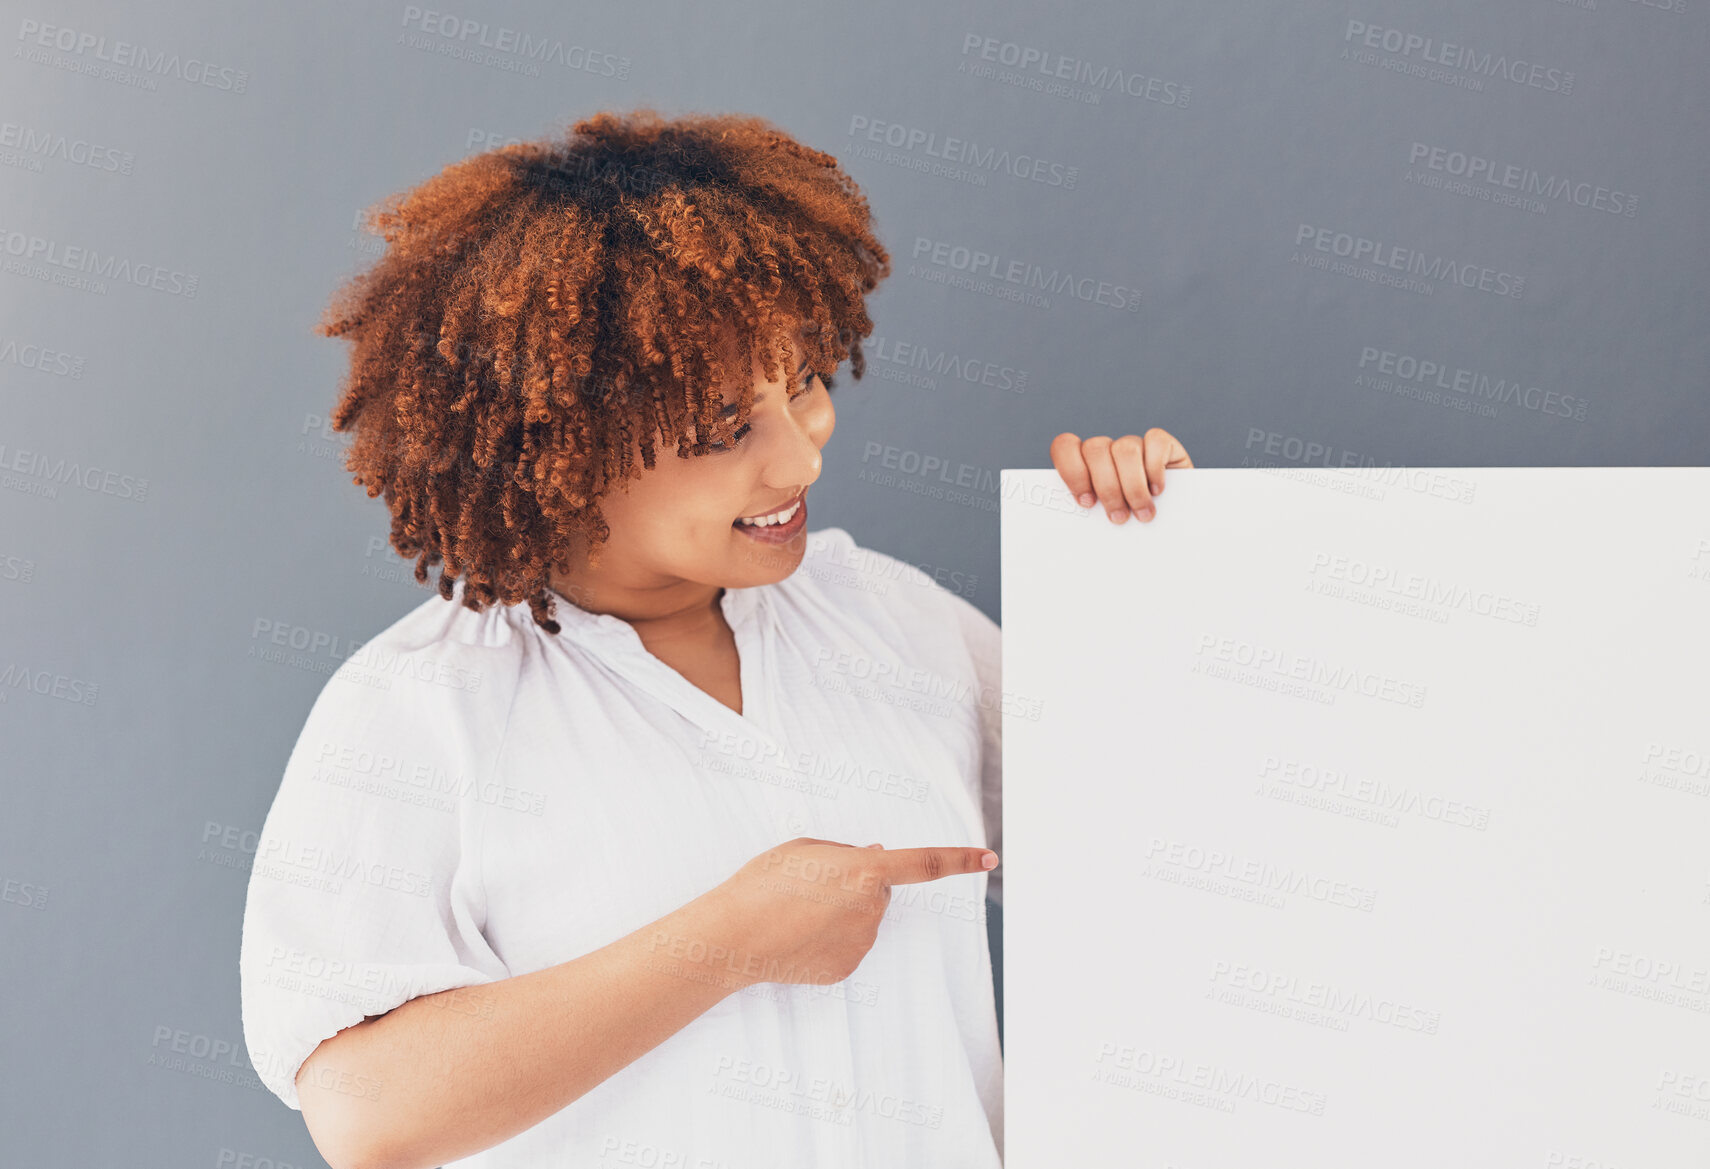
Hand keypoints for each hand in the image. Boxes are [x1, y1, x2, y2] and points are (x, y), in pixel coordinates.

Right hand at [701, 837, 997, 987]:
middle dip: (857, 883)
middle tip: (811, 886)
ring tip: (797, 912)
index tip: (990, 858)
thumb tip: (878, 857)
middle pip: (879, 890)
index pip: (925, 864)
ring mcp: (862, 943)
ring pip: (863, 918)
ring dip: (841, 911)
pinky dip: (829, 938)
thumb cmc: (764, 883)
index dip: (960, 859)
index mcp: (866, 871)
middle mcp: (872, 909)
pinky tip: (799, 936)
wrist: (733, 938)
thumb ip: (848, 852)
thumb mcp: (805, 849)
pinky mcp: (847, 968)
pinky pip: (848, 944)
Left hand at [1050, 428, 1193, 522]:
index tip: (1085, 502)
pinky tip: (1157, 490)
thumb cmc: (1129, 530)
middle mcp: (1107, 449)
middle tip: (1118, 518)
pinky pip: (1155, 441)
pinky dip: (1155, 468)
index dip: (1072, 471)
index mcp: (1083, 463)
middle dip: (1107, 487)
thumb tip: (1071, 527)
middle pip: (1095, 449)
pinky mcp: (1162, 444)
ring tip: (1142, 514)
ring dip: (1133, 486)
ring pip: (1125, 448)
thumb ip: (1087, 517)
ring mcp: (1134, 444)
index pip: (1065, 446)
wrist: (1171, 531)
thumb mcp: (1103, 525)